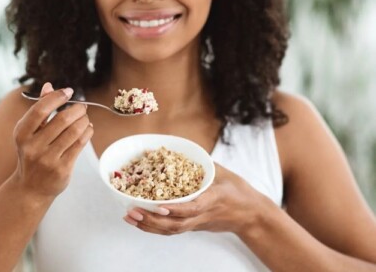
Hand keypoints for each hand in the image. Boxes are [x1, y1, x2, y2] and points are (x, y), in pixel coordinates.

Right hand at [12, 83, 93, 198]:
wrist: (30, 188)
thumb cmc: (32, 154)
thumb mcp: (29, 133)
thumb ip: (40, 109)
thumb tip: (49, 85)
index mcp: (22, 134)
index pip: (40, 109)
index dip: (57, 97)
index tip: (69, 91)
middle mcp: (33, 147)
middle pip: (62, 120)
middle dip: (76, 109)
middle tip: (82, 106)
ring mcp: (47, 159)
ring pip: (74, 132)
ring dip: (84, 120)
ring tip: (85, 118)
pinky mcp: (62, 169)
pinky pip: (80, 145)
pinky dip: (87, 132)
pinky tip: (88, 128)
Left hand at [124, 163, 271, 235]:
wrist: (251, 215)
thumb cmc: (239, 192)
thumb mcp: (224, 173)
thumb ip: (204, 164)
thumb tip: (184, 150)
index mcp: (213, 199)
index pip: (193, 208)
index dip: (175, 209)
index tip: (159, 206)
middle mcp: (203, 214)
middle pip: (176, 224)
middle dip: (152, 220)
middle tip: (132, 211)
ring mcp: (198, 223)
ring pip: (172, 230)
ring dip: (149, 226)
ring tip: (130, 217)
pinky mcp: (195, 227)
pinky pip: (173, 230)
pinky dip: (155, 228)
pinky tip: (141, 222)